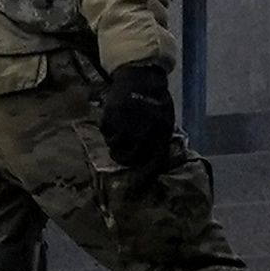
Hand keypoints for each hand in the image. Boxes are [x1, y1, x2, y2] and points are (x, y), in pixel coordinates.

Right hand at [99, 58, 183, 179]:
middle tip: (123, 147)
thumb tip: (152, 163)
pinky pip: (105, 132)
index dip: (142, 180)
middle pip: (127, 159)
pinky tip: (115, 117)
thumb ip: (158, 142)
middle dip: (123, 156)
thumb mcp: (164, 123)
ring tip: (121, 127)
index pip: (151, 166)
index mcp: (159, 139)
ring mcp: (125, 130)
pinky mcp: (111, 120)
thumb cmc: (156, 101)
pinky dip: (108, 127)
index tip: (132, 192)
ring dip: (115, 140)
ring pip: (114, 147)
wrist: (142, 78)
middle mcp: (142, 138)